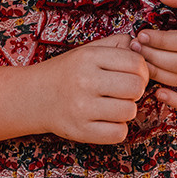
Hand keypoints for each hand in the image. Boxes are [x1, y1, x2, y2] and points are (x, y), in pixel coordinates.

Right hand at [31, 33, 149, 143]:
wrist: (33, 97)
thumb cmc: (67, 73)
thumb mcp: (87, 50)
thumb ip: (116, 44)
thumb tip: (142, 48)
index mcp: (88, 58)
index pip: (136, 63)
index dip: (142, 70)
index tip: (134, 75)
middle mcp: (85, 81)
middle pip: (136, 87)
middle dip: (136, 90)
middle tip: (124, 91)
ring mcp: (82, 108)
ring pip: (130, 111)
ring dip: (127, 109)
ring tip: (114, 105)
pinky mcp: (80, 131)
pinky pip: (119, 133)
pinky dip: (118, 128)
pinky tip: (107, 120)